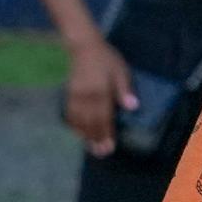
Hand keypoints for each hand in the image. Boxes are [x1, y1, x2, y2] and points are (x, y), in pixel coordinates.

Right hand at [63, 37, 136, 157]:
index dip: (106, 133)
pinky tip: (78, 133)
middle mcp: (86, 97)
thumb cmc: (106, 59)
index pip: (104, 117)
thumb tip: (133, 107)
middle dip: (96, 139)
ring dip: (85, 135)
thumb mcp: (121, 71)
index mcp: (101, 91)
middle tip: (101, 153)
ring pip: (79, 120)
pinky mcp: (68, 95)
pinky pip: (70, 114)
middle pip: (90, 122)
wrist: (84, 48)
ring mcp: (75, 96)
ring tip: (91, 148)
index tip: (109, 147)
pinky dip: (74, 125)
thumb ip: (125, 90)